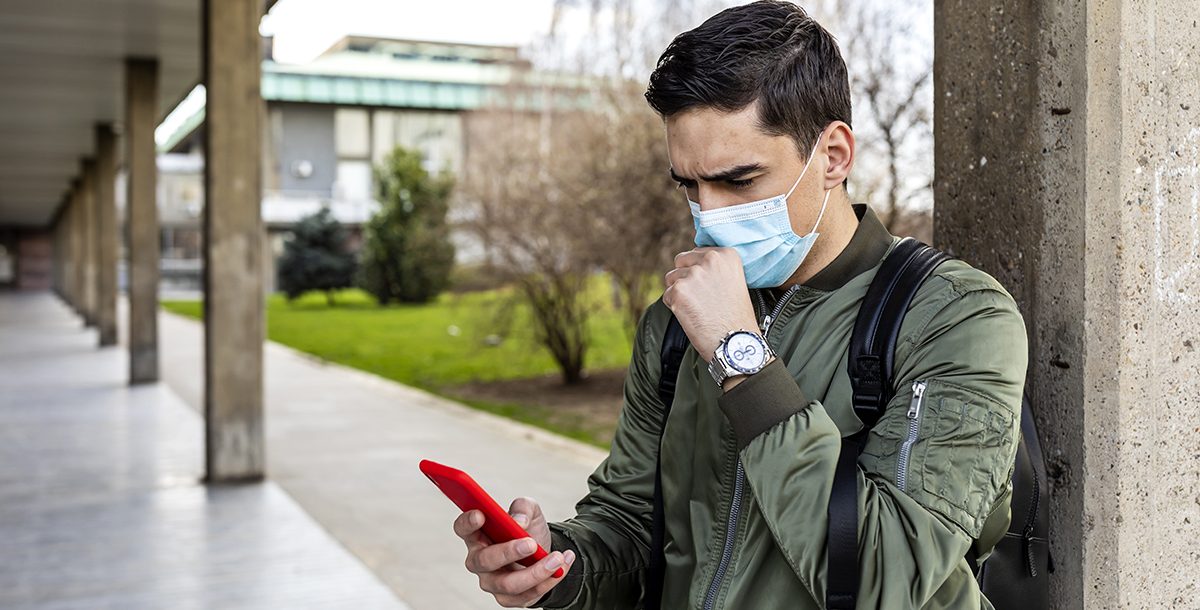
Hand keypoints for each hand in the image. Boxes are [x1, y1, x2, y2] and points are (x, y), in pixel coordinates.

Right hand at [454, 496, 576, 607]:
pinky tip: (563, 565)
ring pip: (509, 584)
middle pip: (484, 560)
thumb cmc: (528, 529)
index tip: (482, 514)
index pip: (463, 529)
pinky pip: (527, 595)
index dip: (467, 522)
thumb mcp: (529, 511)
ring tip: (557, 558)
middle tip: (531, 543)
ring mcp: (491, 582)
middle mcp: (479, 560)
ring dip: (536, 572)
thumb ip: (523, 508)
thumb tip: (519, 523)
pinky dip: (548, 580)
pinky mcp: (508, 598)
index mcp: (478, 535)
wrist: (544, 550)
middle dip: (508, 552)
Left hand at [663, 247, 758, 361]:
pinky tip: (691, 315)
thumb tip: (692, 265)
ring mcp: (693, 274)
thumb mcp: (734, 281)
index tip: (708, 287)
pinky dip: (674, 307)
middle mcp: (709, 260)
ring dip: (679, 292)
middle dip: (685, 277)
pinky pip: (667, 295)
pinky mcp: (678, 291)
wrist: (735, 342)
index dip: (698, 271)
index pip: (697, 253)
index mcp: (726, 255)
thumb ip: (714, 268)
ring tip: (698, 308)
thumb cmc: (736, 317)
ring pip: (671, 278)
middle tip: (700, 298)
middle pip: (681, 261)